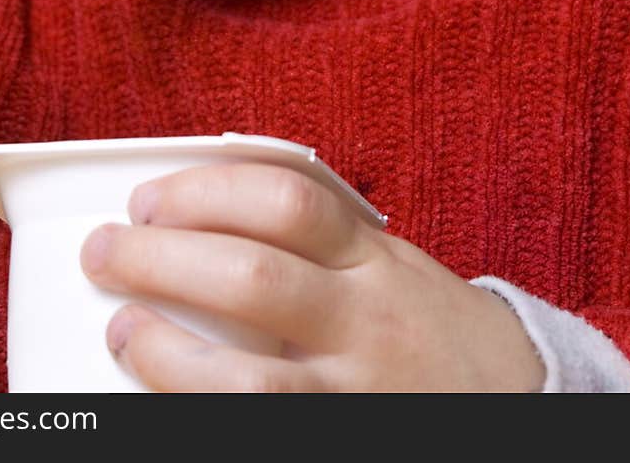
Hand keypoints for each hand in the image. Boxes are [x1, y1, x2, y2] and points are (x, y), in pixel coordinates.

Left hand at [80, 161, 544, 391]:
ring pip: (252, 383)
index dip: (206, 192)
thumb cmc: (427, 322)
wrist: (523, 399)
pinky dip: (203, 416)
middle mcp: (367, 322)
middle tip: (106, 250)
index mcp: (374, 257)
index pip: (287, 202)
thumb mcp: (388, 260)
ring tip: (125, 329)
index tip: (147, 197)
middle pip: (254, 279)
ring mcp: (356, 394)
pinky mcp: (340, 441)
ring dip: (171, 355)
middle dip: (165, 260)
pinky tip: (163, 406)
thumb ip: (319, 240)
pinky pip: (261, 433)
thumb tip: (200, 212)